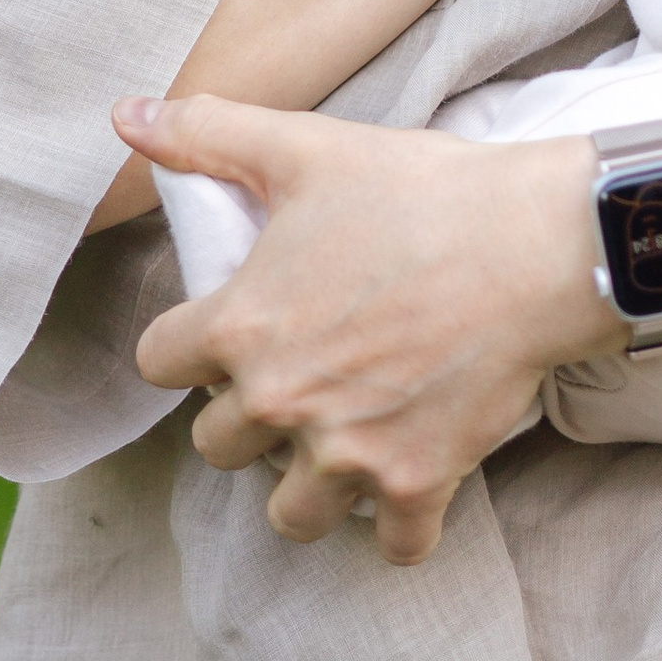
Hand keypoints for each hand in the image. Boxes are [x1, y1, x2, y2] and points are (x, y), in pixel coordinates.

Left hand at [118, 92, 608, 558]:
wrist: (536, 243)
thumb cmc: (421, 192)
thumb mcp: (306, 150)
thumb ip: (208, 136)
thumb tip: (126, 116)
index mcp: (241, 326)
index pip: (159, 364)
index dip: (189, 346)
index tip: (229, 334)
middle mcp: (281, 402)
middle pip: (217, 446)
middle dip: (250, 417)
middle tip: (300, 380)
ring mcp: (348, 452)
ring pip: (290, 515)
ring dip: (310, 486)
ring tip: (342, 444)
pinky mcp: (416, 482)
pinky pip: (393, 545)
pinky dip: (401, 527)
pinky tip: (412, 484)